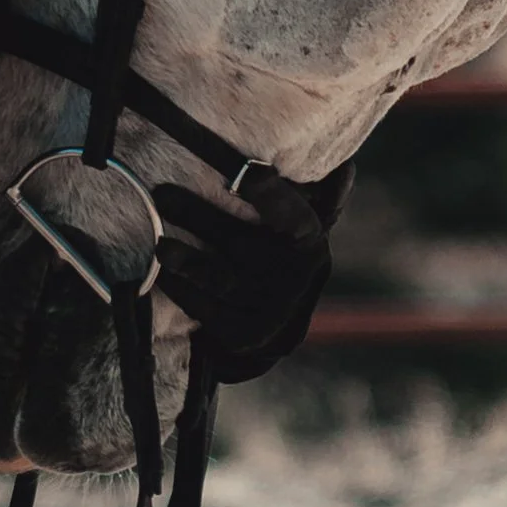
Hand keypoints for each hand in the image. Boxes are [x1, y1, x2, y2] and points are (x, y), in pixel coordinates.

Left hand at [152, 159, 354, 383]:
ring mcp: (271, 311)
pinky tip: (162, 275)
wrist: (273, 331)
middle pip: (242, 243)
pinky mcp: (245, 336)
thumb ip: (318, 199)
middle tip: (161, 194)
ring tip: (159, 246)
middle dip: (199, 217)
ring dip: (187, 261)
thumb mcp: (299, 232)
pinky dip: (182, 290)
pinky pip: (206, 310)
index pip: (293, 215)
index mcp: (309, 243)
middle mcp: (296, 279)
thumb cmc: (280, 261)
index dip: (271, 195)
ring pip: (222, 280)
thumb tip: (347, 169)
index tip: (248, 171)